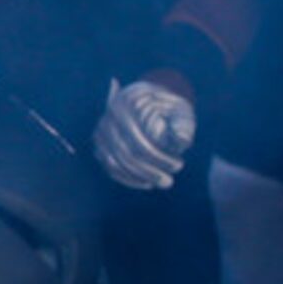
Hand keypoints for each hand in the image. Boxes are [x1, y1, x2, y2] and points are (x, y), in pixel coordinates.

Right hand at [94, 75, 196, 190]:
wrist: (149, 100)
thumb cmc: (169, 107)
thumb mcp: (180, 110)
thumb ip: (182, 125)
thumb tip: (182, 141)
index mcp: (127, 103)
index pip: (139, 140)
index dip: (159, 157)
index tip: (179, 164)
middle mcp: (109, 117)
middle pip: (126, 153)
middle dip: (150, 171)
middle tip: (169, 181)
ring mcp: (101, 132)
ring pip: (116, 163)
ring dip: (140, 177)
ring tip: (163, 182)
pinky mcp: (100, 146)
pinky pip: (111, 168)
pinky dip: (129, 179)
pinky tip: (148, 183)